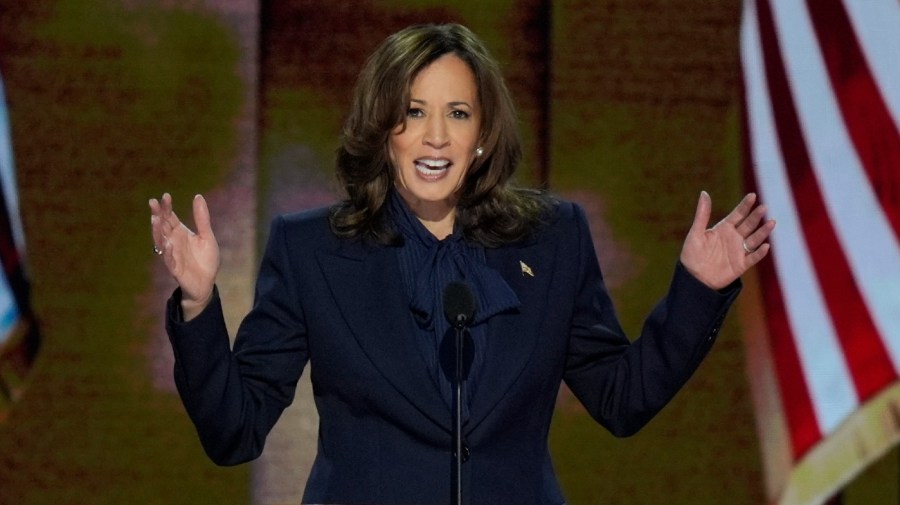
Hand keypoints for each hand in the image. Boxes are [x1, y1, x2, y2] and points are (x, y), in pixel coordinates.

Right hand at [149, 193, 219, 318]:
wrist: (207, 283)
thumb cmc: (206, 259)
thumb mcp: (207, 236)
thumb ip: (202, 218)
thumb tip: (198, 196)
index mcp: (180, 232)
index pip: (170, 217)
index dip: (167, 207)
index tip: (165, 196)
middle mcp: (173, 241)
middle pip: (163, 226)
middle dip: (158, 215)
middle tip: (154, 203)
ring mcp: (172, 254)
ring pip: (161, 241)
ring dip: (157, 231)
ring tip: (156, 219)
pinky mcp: (175, 268)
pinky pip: (168, 260)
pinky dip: (167, 252)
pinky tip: (168, 244)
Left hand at [679, 191, 774, 289]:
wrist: (693, 278)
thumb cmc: (691, 255)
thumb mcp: (695, 233)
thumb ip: (702, 214)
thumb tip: (704, 193)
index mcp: (723, 228)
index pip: (738, 214)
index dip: (745, 205)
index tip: (752, 196)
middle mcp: (734, 237)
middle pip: (748, 224)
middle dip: (756, 216)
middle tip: (763, 207)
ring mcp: (738, 251)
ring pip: (754, 239)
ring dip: (763, 232)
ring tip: (771, 222)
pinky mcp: (741, 265)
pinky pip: (753, 257)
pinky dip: (760, 252)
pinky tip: (765, 246)